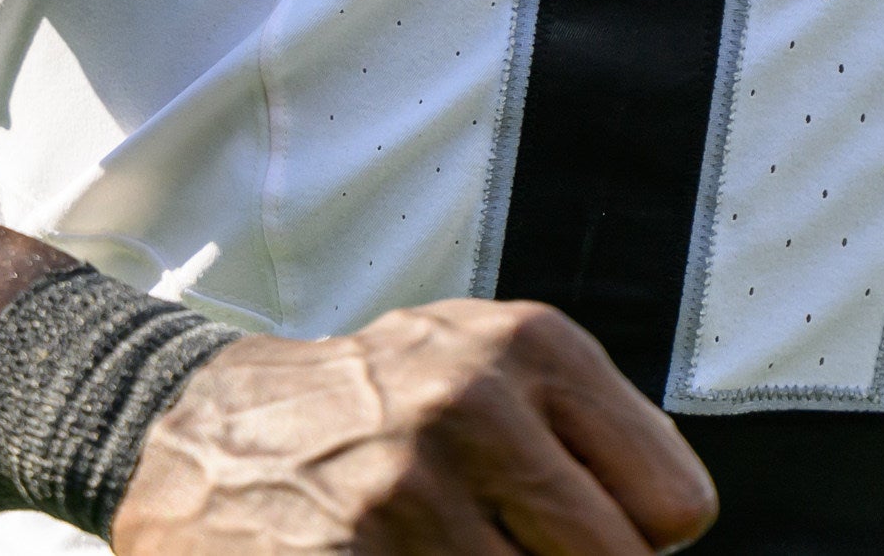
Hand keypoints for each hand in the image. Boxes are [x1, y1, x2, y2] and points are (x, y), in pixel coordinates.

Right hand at [110, 299, 714, 552]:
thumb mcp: (494, 368)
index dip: (634, 538)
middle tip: (499, 544)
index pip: (673, 507)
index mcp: (531, 348)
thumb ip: (597, 433)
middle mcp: (470, 406)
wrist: (206, 434)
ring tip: (438, 548)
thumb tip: (677, 525)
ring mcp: (402, 492)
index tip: (574, 528)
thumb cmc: (385, 409)